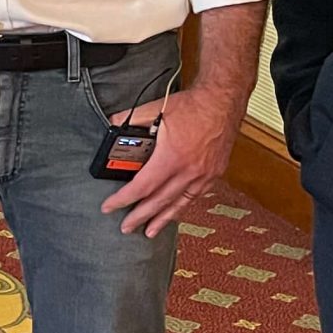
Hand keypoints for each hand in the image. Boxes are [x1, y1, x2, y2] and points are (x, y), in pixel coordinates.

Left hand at [100, 92, 236, 236]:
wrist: (223, 101)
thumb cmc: (193, 105)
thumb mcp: (156, 109)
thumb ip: (131, 120)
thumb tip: (112, 125)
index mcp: (171, 157)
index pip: (142, 187)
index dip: (123, 199)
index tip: (110, 207)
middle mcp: (189, 171)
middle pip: (159, 201)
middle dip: (140, 217)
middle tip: (125, 228)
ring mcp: (204, 175)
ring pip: (180, 204)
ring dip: (162, 219)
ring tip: (149, 231)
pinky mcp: (214, 173)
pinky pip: (195, 197)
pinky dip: (182, 207)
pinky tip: (174, 212)